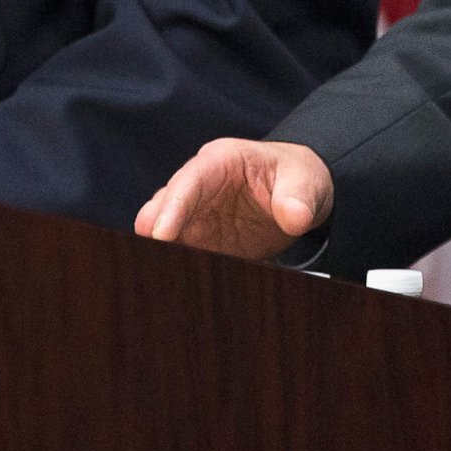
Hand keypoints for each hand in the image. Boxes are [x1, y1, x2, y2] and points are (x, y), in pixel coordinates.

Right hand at [135, 138, 334, 259]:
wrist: (300, 195)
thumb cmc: (296, 177)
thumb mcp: (305, 180)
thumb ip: (299, 196)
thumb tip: (294, 215)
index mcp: (219, 162)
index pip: (189, 181)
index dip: (172, 206)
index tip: (159, 233)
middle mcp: (199, 189)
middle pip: (165, 208)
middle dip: (153, 231)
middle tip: (144, 257)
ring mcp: (197, 218)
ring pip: (168, 235)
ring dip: (162, 254)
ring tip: (157, 277)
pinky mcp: (203, 244)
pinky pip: (185, 256)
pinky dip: (180, 269)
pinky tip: (176, 289)